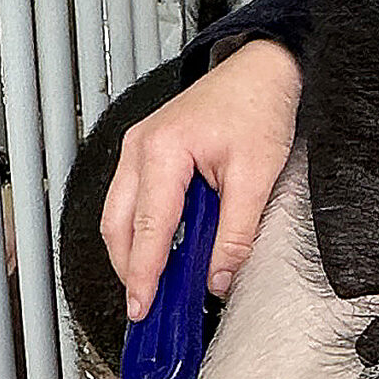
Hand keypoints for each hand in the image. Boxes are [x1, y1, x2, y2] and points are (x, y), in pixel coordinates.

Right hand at [100, 38, 303, 319]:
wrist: (260, 71)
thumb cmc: (258, 108)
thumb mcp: (257, 176)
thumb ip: (237, 232)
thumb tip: (220, 278)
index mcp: (163, 151)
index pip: (149, 228)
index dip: (144, 274)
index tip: (143, 307)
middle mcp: (139, 149)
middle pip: (118, 225)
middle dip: (129, 270)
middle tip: (145, 308)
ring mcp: (137, 149)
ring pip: (118, 215)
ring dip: (132, 253)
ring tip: (152, 288)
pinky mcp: (146, 152)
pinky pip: (132, 201)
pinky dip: (141, 232)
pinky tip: (161, 254)